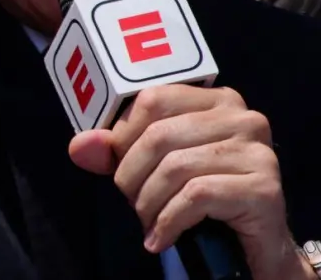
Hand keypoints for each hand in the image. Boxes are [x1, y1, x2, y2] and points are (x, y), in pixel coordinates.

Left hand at [69, 86, 305, 279]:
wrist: (255, 244)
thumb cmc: (202, 196)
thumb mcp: (154, 168)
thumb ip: (115, 152)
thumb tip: (79, 146)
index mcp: (215, 99)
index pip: (151, 99)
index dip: (123, 135)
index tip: (117, 166)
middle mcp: (242, 117)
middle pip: (159, 135)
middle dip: (132, 175)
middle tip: (132, 201)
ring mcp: (257, 151)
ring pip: (175, 167)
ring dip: (149, 202)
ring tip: (147, 221)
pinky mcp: (264, 187)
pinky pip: (196, 196)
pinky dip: (168, 221)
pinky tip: (161, 236)